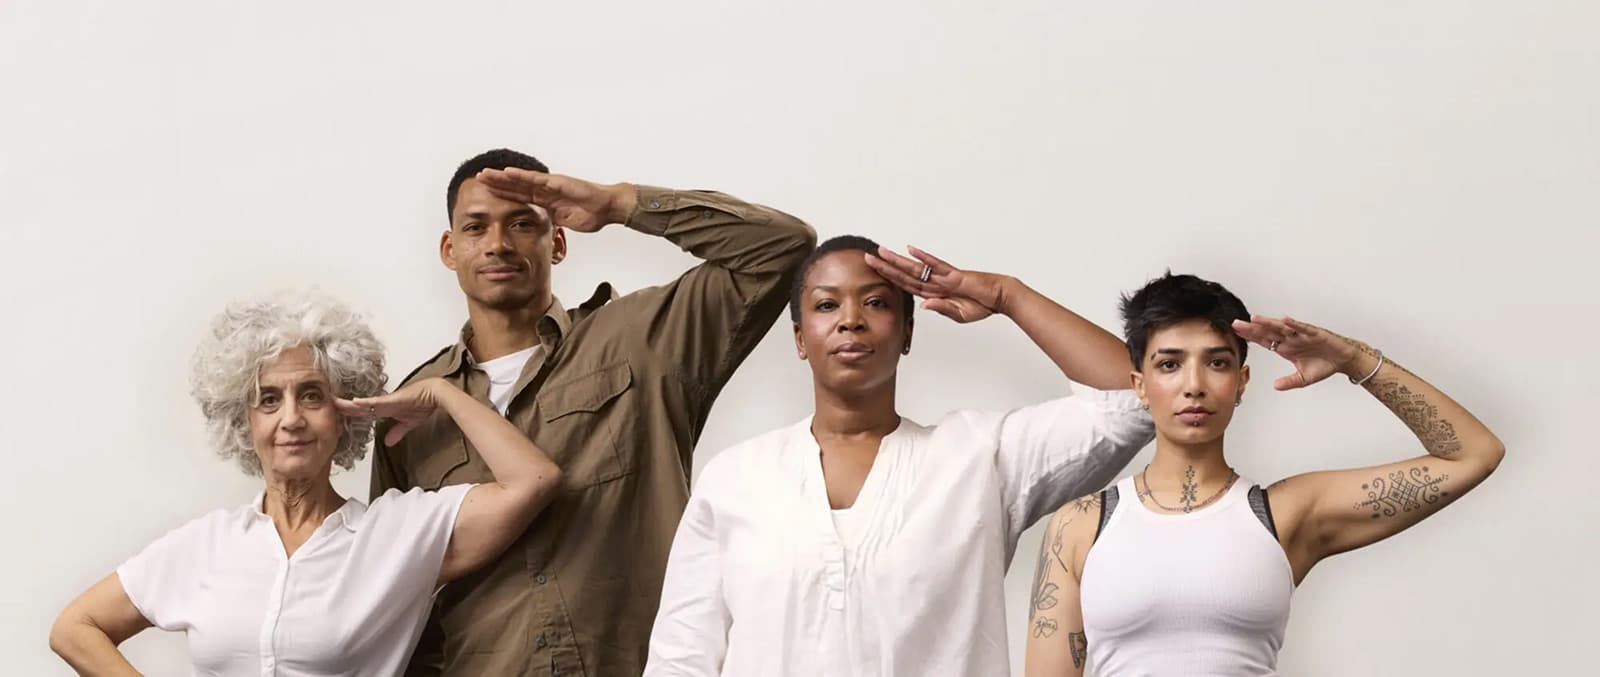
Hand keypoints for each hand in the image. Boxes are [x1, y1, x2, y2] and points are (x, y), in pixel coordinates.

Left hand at [337, 378, 446, 445]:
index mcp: (384, 410)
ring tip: (332, 403)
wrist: (434, 394)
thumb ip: (397, 432)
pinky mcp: (392, 399)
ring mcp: (386, 401)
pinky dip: (365, 402)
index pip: (361, 413)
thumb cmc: (422, 404)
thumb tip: (387, 442)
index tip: (335, 417)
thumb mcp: (407, 423)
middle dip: (341, 408)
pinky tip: (354, 402)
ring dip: (348, 404)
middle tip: (324, 407)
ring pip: (362, 404)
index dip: (349, 414)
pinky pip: (376, 401)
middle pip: (357, 407)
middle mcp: (381, 404)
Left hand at [474, 168, 634, 232]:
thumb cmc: (592, 215)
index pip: (520, 196)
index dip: (504, 194)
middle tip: (478, 179)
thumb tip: (544, 228)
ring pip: (521, 179)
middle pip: (516, 185)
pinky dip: (520, 176)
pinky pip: (536, 179)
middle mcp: (546, 189)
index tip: (487, 193)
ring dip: (502, 176)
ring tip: (485, 173)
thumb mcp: (566, 222)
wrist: (607, 208)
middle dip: (497, 182)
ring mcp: (551, 184)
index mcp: (547, 200)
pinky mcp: (557, 182)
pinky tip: (506, 172)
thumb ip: (553, 221)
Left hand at [865, 246, 1011, 322]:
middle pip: (905, 275)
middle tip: (868, 258)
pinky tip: (910, 250)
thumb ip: (942, 309)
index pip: (907, 286)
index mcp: (935, 293)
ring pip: (915, 269)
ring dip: (897, 261)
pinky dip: (923, 258)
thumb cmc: (982, 305)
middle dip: (886, 267)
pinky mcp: (955, 275)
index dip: (891, 279)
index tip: (876, 272)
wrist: (1000, 297)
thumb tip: (924, 305)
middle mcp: (935, 283)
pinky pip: (936, 265)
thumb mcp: (959, 314)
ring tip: (881, 252)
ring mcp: (944, 278)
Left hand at [1231, 315, 1361, 389]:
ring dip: (1268, 323)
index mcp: (1285, 348)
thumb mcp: (1303, 378)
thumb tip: (1275, 386)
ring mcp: (1301, 335)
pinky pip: (1302, 328)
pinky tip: (1283, 320)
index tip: (1236, 333)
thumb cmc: (1324, 365)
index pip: (1264, 341)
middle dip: (1252, 328)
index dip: (1251, 337)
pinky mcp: (1314, 333)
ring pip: (1281, 327)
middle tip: (1236, 323)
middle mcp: (1290, 339)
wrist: (1344, 360)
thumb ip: (1289, 382)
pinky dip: (1294, 324)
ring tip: (1254, 318)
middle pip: (1268, 332)